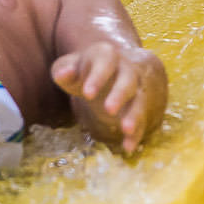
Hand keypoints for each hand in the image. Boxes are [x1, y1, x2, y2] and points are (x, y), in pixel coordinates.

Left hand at [51, 42, 166, 155]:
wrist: (107, 68)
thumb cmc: (83, 69)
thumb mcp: (71, 66)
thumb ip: (65, 70)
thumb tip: (61, 75)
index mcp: (107, 56)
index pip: (105, 63)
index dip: (98, 77)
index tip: (87, 94)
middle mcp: (126, 70)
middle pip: (127, 81)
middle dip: (119, 94)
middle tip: (108, 110)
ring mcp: (135, 89)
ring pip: (139, 100)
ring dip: (134, 115)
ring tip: (126, 129)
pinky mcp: (137, 107)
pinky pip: (141, 121)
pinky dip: (136, 134)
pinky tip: (128, 148)